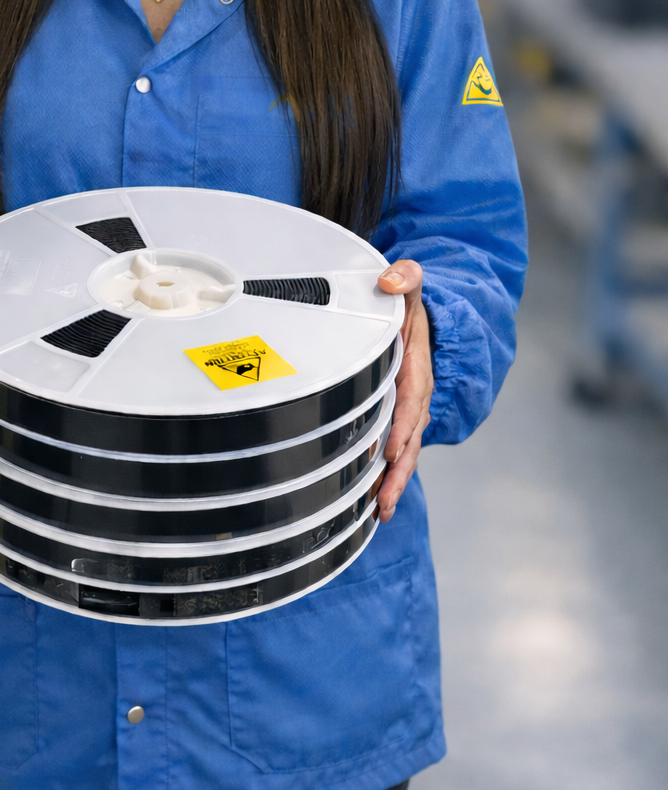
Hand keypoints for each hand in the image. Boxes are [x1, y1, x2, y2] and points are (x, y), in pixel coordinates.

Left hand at [375, 259, 433, 522]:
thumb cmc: (406, 304)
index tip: (389, 448)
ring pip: (403, 451)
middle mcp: (415, 393)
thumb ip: (404, 277)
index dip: (402, 424)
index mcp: (415, 364)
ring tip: (380, 512)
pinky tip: (370, 504)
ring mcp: (407, 410)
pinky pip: (393, 450)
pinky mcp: (395, 419)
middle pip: (409, 436)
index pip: (411, 397)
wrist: (419, 317)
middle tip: (384, 499)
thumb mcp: (409, 283)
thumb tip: (391, 281)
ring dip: (394, 482)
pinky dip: (385, 476)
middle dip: (398, 469)